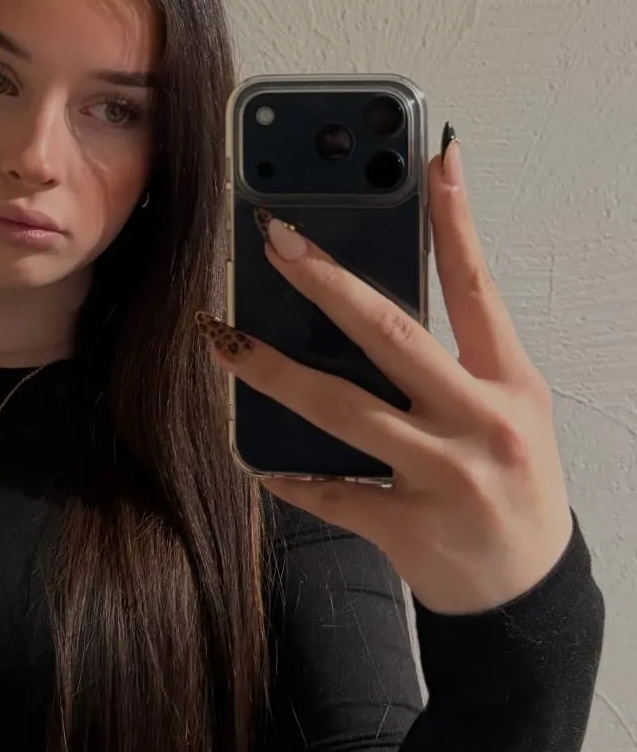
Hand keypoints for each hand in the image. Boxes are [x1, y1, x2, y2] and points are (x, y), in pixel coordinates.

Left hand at [198, 128, 573, 614]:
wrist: (526, 591)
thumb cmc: (512, 485)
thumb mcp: (507, 411)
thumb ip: (453, 362)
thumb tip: (367, 308)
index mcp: (507, 383)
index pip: (478, 289)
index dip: (456, 223)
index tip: (433, 161)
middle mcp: (480, 421)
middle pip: (392, 335)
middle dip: (326, 282)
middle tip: (275, 241)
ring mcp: (444, 475)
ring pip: (341, 409)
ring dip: (274, 372)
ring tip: (225, 342)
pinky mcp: (408, 526)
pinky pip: (331, 491)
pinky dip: (291, 477)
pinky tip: (258, 462)